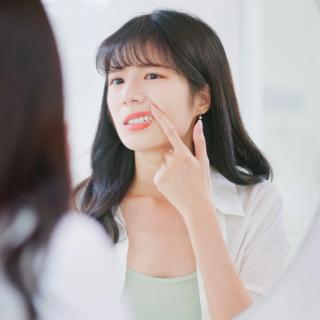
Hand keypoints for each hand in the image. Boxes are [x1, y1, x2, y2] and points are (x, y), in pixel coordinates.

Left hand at [150, 104, 212, 219]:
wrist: (195, 207)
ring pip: (164, 162)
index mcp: (183, 154)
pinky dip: (166, 177)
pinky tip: (174, 185)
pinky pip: (159, 172)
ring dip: (171, 168)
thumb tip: (199, 123)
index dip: (160, 117)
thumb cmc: (202, 184)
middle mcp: (171, 161)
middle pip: (169, 151)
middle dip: (176, 158)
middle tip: (186, 172)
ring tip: (181, 180)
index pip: (170, 131)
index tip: (152, 106)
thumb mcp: (204, 162)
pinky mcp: (157, 179)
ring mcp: (163, 171)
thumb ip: (200, 141)